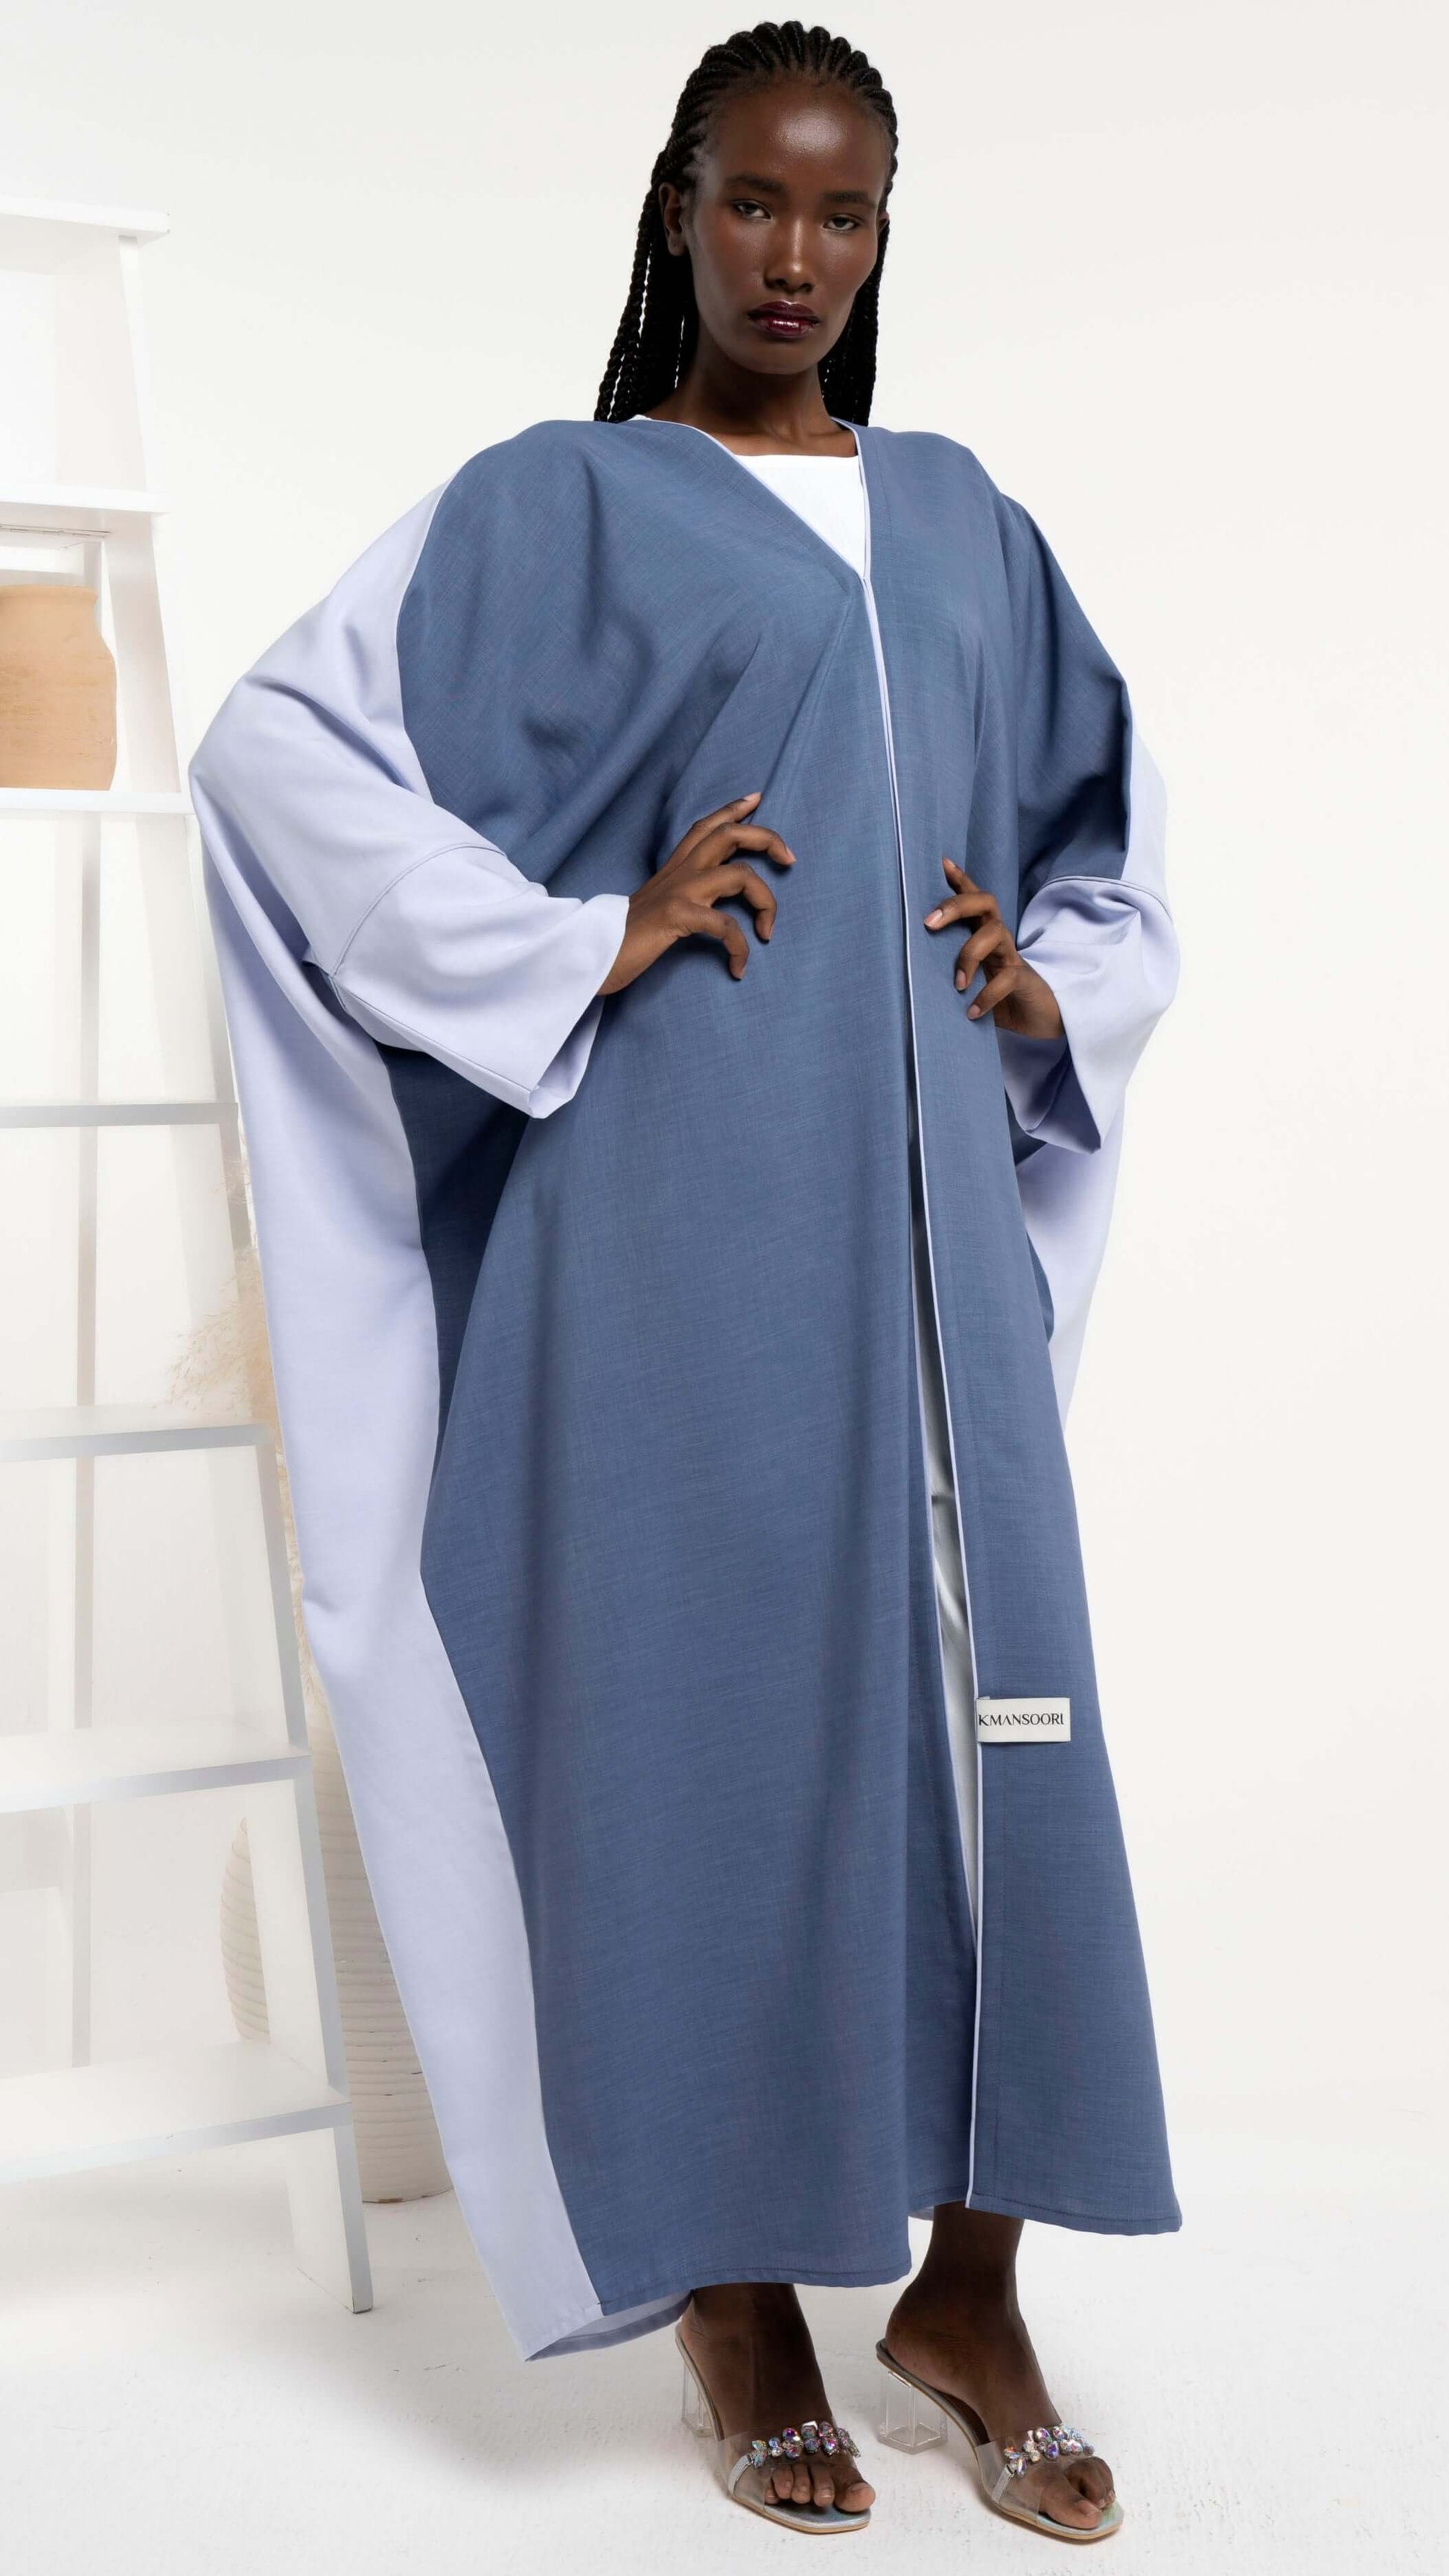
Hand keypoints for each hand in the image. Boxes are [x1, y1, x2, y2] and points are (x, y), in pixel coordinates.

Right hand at [599, 793, 795, 994]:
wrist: (591, 954)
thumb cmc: (625, 937)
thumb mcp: (656, 904)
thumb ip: (680, 892)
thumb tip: (706, 898)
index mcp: (674, 867)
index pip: (707, 826)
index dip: (734, 809)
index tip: (757, 798)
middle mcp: (680, 871)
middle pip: (730, 834)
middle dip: (767, 838)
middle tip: (789, 859)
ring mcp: (679, 891)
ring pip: (740, 875)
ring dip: (766, 902)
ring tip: (767, 931)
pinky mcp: (677, 916)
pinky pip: (726, 927)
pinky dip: (740, 947)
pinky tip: (738, 967)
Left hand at [924, 860, 1063, 1040]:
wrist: (1038, 1018)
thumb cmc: (996, 994)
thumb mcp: (969, 977)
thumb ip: (947, 968)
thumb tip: (907, 968)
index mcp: (983, 933)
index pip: (974, 898)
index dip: (961, 879)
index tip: (942, 863)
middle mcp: (998, 938)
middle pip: (985, 903)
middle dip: (956, 906)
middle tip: (929, 923)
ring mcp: (1011, 956)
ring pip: (995, 933)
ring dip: (969, 955)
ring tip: (957, 984)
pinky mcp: (1023, 979)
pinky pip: (1007, 977)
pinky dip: (987, 995)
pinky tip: (972, 1012)